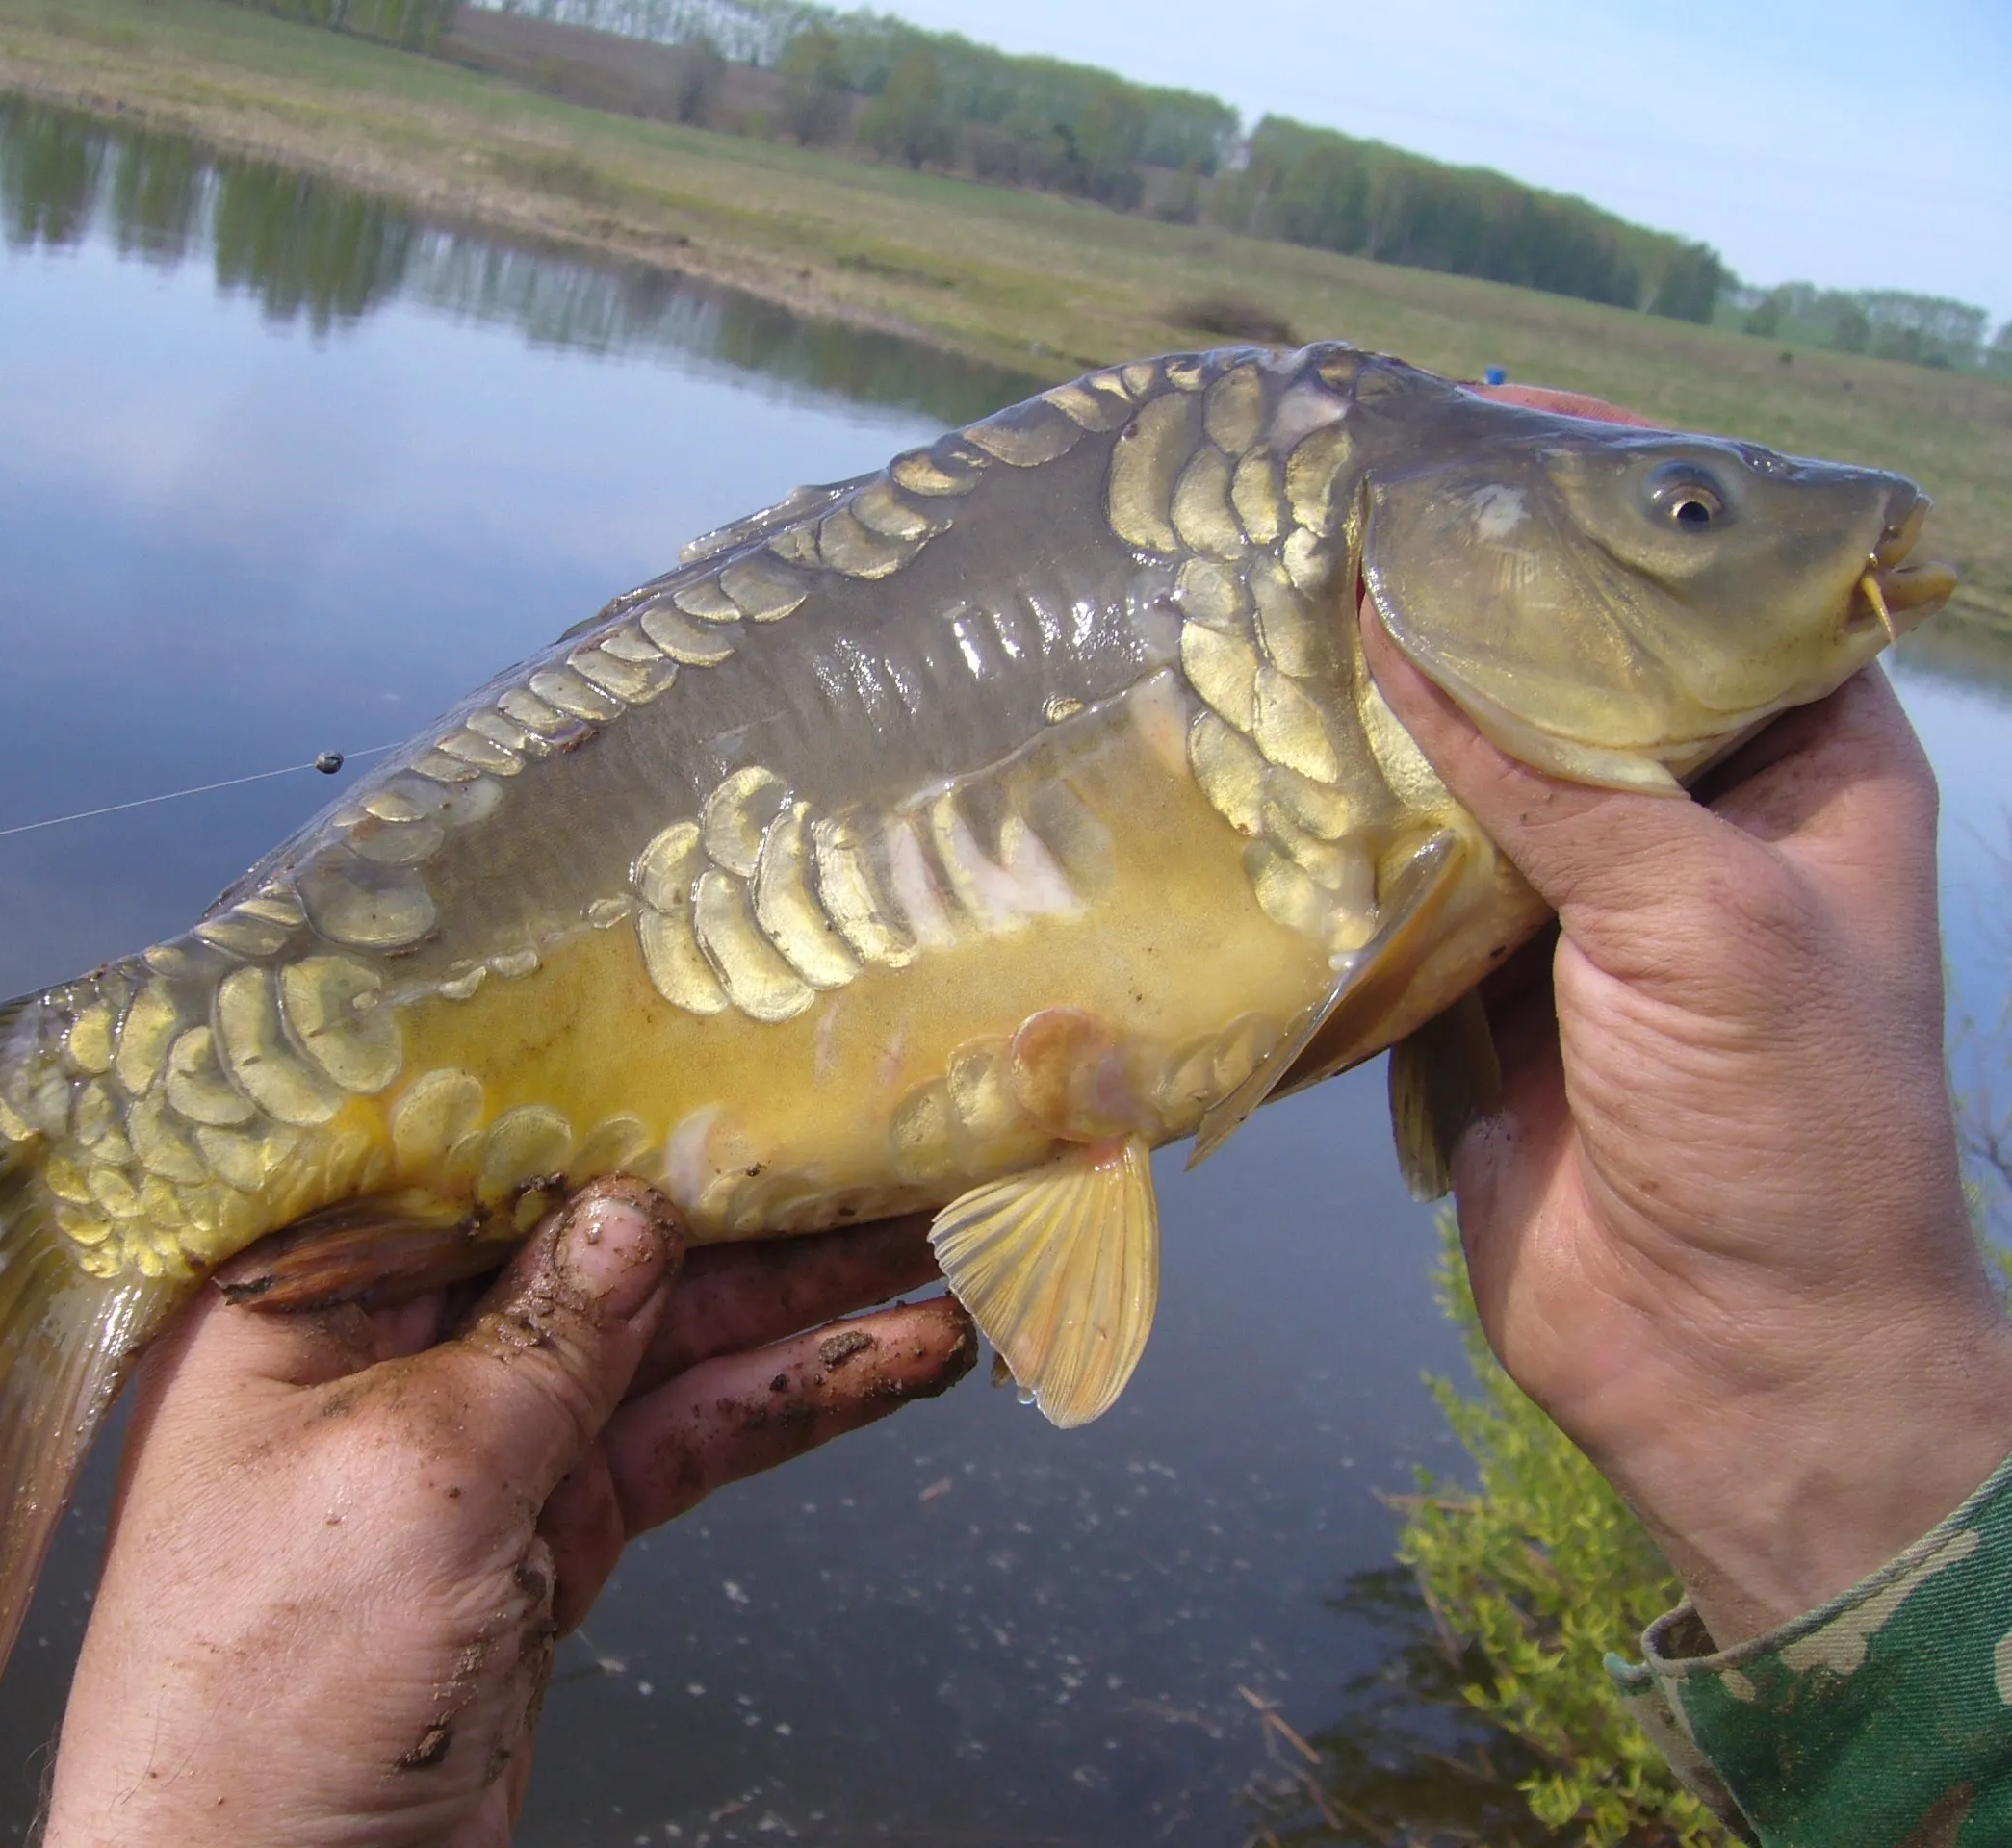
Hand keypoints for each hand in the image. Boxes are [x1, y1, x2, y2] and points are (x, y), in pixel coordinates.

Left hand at [41, 1180, 973, 1846]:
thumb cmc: (267, 1693)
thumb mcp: (415, 1474)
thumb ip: (543, 1335)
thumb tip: (637, 1210)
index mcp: (297, 1296)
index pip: (463, 1155)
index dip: (598, 1100)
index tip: (723, 1044)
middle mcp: (385, 1349)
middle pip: (585, 1242)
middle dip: (734, 1203)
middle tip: (877, 1141)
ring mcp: (475, 1446)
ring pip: (658, 1340)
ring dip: (798, 1300)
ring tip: (936, 1240)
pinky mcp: (547, 1534)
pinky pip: (680, 1440)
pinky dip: (786, 1401)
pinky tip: (893, 1358)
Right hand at [1363, 599, 2011, 1646]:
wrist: (1732, 1358)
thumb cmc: (1783, 1124)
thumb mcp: (1696, 915)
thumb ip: (1546, 769)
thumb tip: (1400, 618)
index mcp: (1809, 771)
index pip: (1723, 589)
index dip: (1631, 500)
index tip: (1500, 421)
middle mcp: (1697, 818)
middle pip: (1578, 670)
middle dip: (1475, 599)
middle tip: (1350, 504)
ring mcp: (1586, 901)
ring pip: (1477, 769)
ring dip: (1392, 713)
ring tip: (1277, 608)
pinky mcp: (1489, 982)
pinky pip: (1409, 877)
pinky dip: (1346, 830)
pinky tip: (1264, 759)